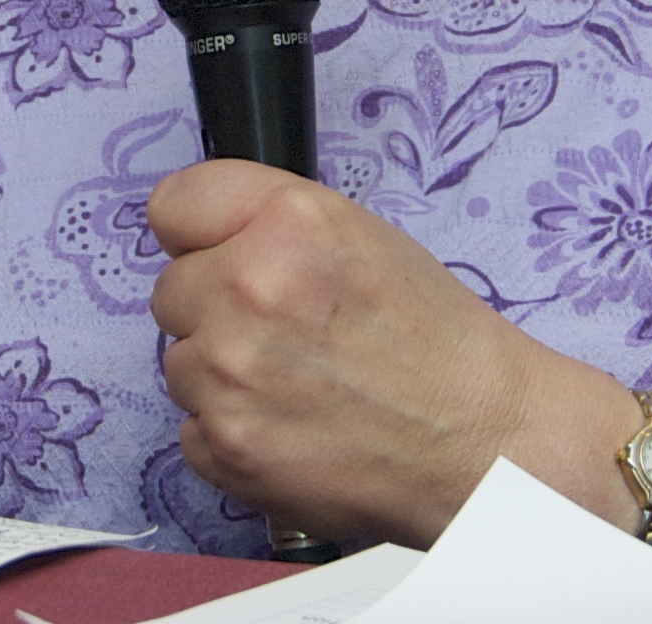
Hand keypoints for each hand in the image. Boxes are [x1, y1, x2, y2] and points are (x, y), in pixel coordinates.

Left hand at [146, 159, 590, 544]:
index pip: (173, 204)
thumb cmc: (433, 339)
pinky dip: (231, 432)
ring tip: (298, 383)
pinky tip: (291, 427)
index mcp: (288, 223)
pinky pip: (192, 428)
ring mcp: (229, 375)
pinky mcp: (225, 447)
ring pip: (179, 363)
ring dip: (222, 374)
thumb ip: (268, 221)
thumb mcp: (359, 234)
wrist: (481, 441)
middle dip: (214, 307)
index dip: (201, 233)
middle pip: (170, 290)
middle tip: (285, 330)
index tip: (219, 252)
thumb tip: (198, 236)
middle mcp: (248, 290)